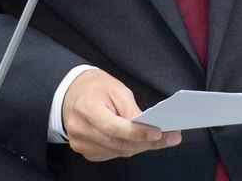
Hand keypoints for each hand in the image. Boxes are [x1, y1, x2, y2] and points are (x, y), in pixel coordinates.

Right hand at [62, 68, 181, 161]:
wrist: (71, 93)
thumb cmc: (95, 87)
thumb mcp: (115, 88)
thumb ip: (130, 108)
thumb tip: (147, 126)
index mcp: (86, 108)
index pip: (114, 127)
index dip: (137, 133)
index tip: (158, 133)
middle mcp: (80, 129)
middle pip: (118, 143)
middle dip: (146, 142)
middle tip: (170, 138)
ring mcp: (80, 143)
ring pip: (118, 151)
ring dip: (140, 146)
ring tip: (160, 139)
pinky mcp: (85, 151)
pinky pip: (112, 154)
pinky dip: (128, 148)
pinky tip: (140, 141)